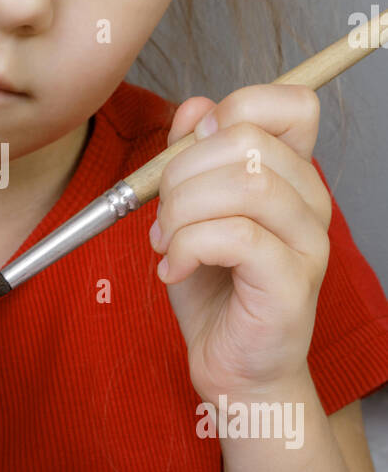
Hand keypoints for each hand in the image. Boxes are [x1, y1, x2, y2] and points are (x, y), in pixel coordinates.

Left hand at [150, 85, 331, 402]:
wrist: (232, 367)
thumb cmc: (214, 289)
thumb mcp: (190, 211)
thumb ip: (190, 157)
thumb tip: (194, 108)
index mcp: (290, 175)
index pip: (292, 104)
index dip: (236, 108)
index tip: (193, 148)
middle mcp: (310, 201)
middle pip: (248, 139)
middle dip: (182, 170)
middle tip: (163, 213)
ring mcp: (307, 242)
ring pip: (242, 185)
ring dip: (182, 210)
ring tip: (165, 242)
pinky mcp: (291, 281)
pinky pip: (235, 236)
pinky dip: (187, 247)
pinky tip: (173, 268)